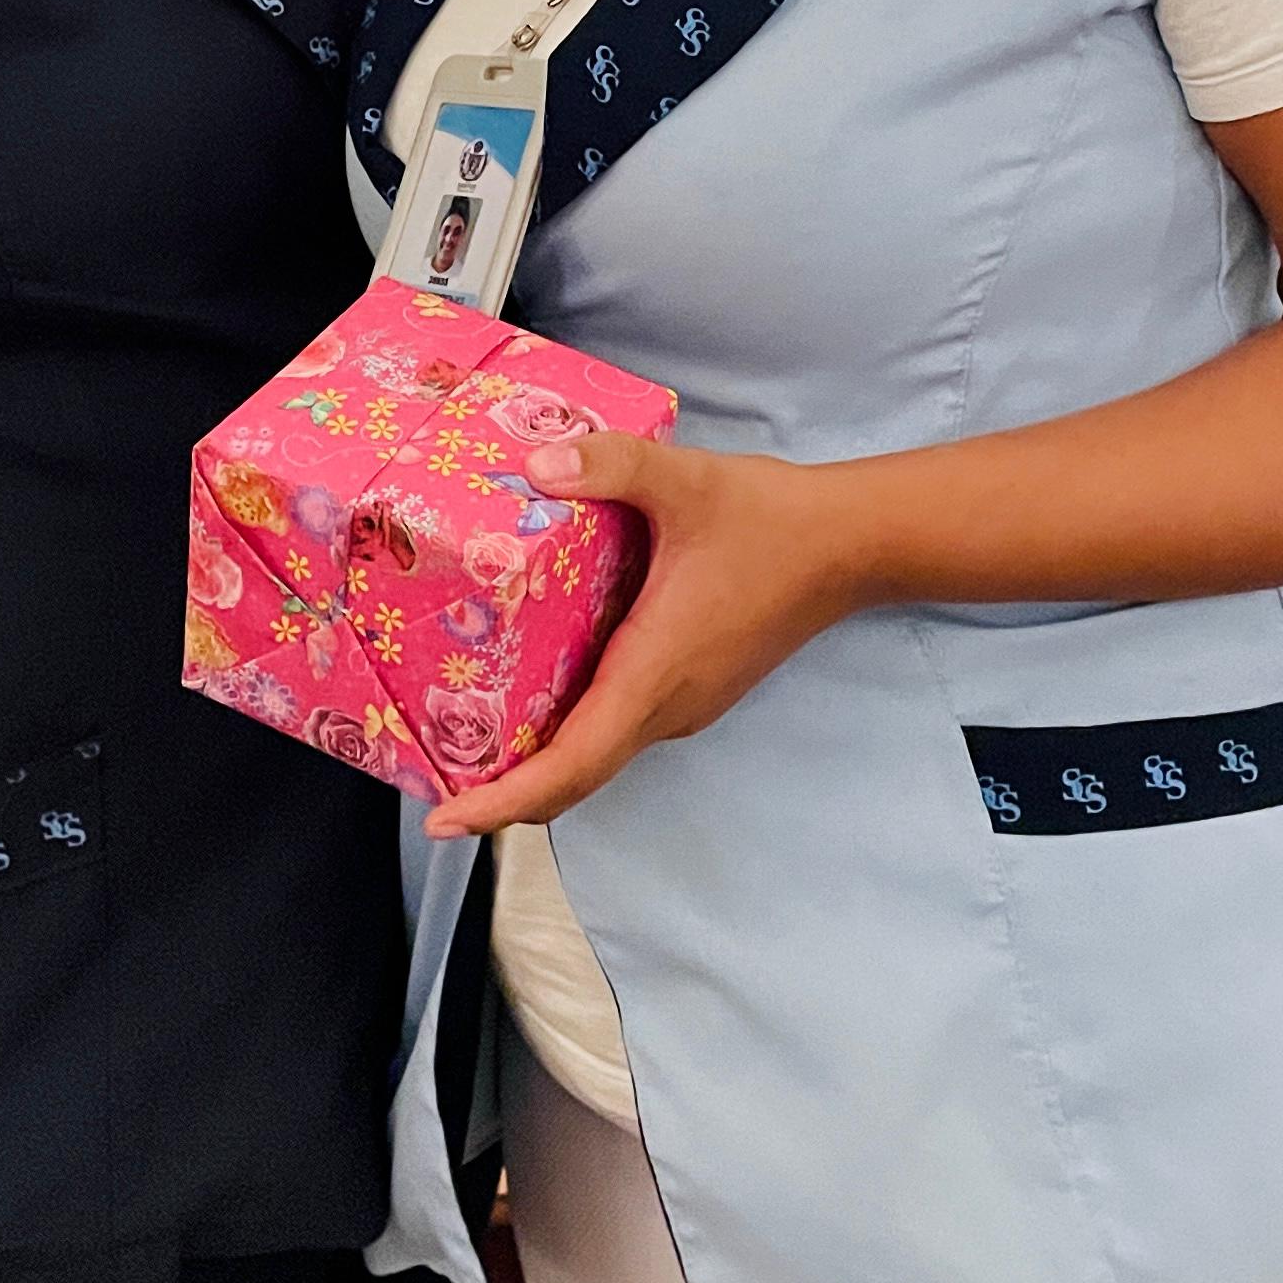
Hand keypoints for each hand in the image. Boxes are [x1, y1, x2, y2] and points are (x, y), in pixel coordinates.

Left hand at [424, 432, 862, 840]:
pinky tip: (535, 689)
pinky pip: (620, 724)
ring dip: (537, 761)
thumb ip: (610, 466)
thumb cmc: (772, 519)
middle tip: (432, 781)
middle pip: (575, 774)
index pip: (571, 765)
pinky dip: (571, 730)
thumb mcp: (685, 479)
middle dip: (502, 790)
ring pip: (599, 751)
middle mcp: (668, 704)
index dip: (504, 800)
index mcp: (654, 672)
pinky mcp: (694, 686)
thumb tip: (537, 464)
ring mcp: (685, 701)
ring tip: (465, 741)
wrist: (851, 543)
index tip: (446, 819)